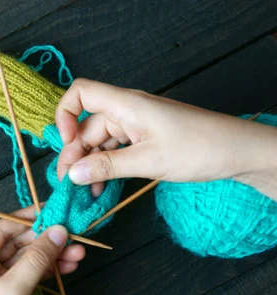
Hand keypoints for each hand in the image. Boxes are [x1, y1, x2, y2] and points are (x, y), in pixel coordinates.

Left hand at [0, 206, 82, 294]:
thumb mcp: (12, 291)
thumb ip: (36, 258)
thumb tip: (58, 230)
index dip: (27, 221)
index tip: (53, 214)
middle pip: (14, 244)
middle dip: (44, 241)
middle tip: (73, 236)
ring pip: (26, 260)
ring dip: (51, 256)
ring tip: (79, 254)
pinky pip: (31, 275)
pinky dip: (49, 270)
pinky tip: (69, 266)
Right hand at [55, 78, 276, 198]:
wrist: (237, 151)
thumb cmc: (198, 148)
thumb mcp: (148, 161)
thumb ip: (107, 167)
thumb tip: (73, 174)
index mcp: (126, 105)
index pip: (81, 93)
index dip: (65, 115)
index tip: (66, 143)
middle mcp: (126, 111)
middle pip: (86, 127)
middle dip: (74, 154)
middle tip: (67, 185)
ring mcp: (135, 125)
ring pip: (99, 142)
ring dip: (90, 165)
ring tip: (84, 193)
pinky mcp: (144, 138)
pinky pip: (115, 151)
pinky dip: (106, 167)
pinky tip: (102, 188)